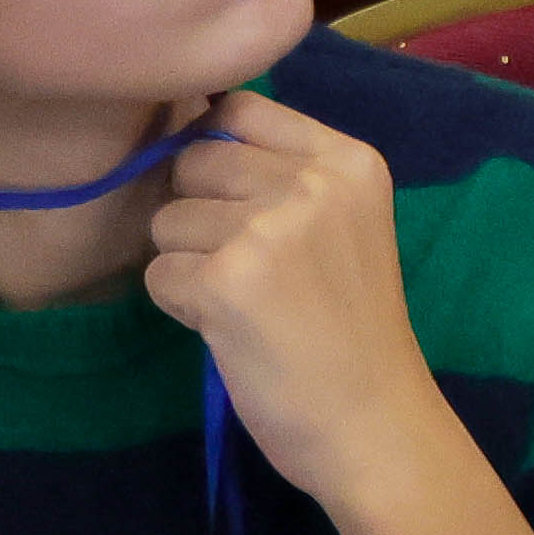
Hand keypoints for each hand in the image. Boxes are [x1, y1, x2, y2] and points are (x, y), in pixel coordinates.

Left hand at [141, 90, 455, 525]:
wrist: (375, 427)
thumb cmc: (353, 332)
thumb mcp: (344, 226)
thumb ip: (284, 176)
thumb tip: (186, 135)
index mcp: (348, 161)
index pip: (241, 107)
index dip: (214, 149)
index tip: (231, 200)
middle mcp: (312, 184)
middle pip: (195, 160)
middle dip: (197, 214)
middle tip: (242, 269)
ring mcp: (269, 231)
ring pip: (168, 219)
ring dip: (187, 264)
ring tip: (242, 306)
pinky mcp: (226, 283)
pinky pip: (159, 275)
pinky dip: (180, 307)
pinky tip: (229, 333)